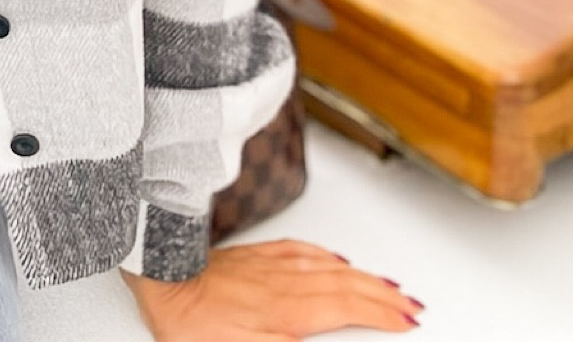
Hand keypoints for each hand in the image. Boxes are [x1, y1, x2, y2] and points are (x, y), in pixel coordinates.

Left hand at [126, 241, 421, 338]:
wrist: (162, 279)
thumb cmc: (194, 322)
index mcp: (289, 309)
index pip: (348, 308)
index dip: (382, 313)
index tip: (408, 319)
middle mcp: (286, 281)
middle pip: (347, 285)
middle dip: (383, 294)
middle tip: (411, 304)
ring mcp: (272, 265)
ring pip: (330, 266)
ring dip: (364, 275)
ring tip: (387, 284)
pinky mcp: (256, 256)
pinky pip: (302, 251)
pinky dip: (328, 256)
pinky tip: (335, 258)